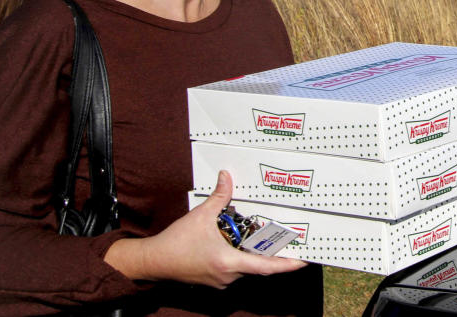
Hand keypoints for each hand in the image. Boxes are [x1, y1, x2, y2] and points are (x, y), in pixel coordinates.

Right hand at [104, 171, 305, 287]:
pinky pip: (234, 268)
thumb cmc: (175, 243)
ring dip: (253, 253)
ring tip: (262, 236)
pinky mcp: (214, 279)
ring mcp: (221, 280)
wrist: (152, 262)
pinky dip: (239, 256)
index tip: (304, 261)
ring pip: (246, 266)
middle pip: (258, 265)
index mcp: (230, 262)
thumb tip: (227, 176)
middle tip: (287, 240)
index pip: (266, 266)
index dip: (287, 265)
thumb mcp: (200, 216)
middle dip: (271, 253)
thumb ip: (219, 197)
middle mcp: (229, 275)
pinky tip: (238, 242)